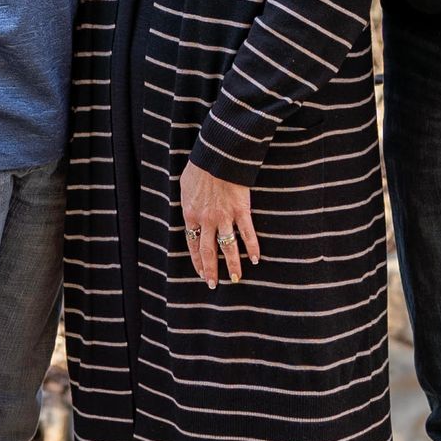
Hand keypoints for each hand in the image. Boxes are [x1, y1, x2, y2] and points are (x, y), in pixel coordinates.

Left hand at [180, 164, 258, 290]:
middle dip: (211, 269)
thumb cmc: (200, 168)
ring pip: (228, 247)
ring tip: (236, 278)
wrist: (217, 156)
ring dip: (233, 264)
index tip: (201, 273)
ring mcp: (224, 216)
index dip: (197, 260)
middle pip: (208, 251)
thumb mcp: (186, 186)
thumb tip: (190, 209)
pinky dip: (252, 246)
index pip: (192, 244)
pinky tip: (255, 258)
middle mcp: (207, 220)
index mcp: (191, 215)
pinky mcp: (241, 210)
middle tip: (213, 284)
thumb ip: (188, 202)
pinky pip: (247, 233)